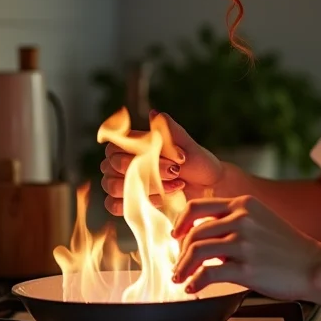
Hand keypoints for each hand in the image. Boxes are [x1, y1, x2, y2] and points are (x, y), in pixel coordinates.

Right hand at [100, 111, 224, 214]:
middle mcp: (121, 164)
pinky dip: (139, 202)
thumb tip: (154, 114)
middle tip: (176, 171)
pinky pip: (114, 205)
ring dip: (146, 187)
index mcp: (131, 145)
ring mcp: (121, 185)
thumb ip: (170, 131)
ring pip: (112, 186)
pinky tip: (162, 199)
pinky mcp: (127, 205)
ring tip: (175, 185)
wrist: (208, 189)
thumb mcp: (188, 146)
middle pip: (112, 166)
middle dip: (147, 169)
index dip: (138, 151)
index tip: (169, 155)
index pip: (114, 146)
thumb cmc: (196, 163)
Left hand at [171, 195, 320, 300]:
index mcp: (244, 204)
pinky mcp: (247, 268)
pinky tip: (193, 287)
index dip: (180, 221)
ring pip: (196, 250)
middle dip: (180, 251)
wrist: (315, 265)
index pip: (198, 206)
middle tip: (178, 265)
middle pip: (193, 231)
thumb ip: (234, 221)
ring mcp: (245, 243)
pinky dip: (195, 281)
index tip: (176, 235)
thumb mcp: (262, 220)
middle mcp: (242, 219)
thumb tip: (203, 234)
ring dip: (182, 266)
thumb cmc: (288, 247)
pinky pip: (209, 272)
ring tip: (180, 278)